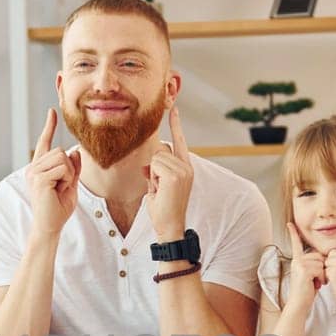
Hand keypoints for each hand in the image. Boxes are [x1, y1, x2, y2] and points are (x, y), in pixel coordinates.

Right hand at [26, 107, 81, 236]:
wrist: (50, 226)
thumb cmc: (58, 208)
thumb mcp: (71, 184)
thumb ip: (74, 168)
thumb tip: (75, 151)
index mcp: (40, 167)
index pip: (45, 143)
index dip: (49, 127)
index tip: (52, 112)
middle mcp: (34, 167)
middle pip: (61, 151)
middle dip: (70, 169)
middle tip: (63, 187)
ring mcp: (34, 172)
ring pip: (62, 158)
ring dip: (69, 174)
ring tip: (60, 189)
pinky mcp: (38, 179)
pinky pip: (62, 168)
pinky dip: (67, 179)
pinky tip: (58, 190)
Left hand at [143, 104, 193, 240]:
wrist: (170, 227)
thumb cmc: (163, 210)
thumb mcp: (158, 187)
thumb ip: (156, 171)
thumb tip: (147, 165)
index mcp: (186, 168)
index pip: (179, 141)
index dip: (176, 125)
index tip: (174, 109)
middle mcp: (187, 166)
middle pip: (160, 150)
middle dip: (153, 168)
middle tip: (159, 188)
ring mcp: (183, 170)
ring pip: (156, 158)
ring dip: (152, 175)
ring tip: (160, 190)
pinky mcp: (176, 175)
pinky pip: (154, 165)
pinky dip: (152, 178)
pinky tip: (160, 190)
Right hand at [284, 221, 325, 310]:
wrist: (299, 304)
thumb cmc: (307, 292)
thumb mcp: (310, 275)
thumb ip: (314, 265)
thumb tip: (323, 260)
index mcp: (297, 261)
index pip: (296, 244)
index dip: (293, 234)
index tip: (290, 224)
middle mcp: (296, 261)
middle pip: (318, 255)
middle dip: (322, 268)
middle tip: (316, 280)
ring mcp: (299, 265)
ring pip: (321, 262)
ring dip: (322, 274)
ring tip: (315, 283)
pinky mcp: (303, 270)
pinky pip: (320, 268)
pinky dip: (322, 278)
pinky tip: (316, 284)